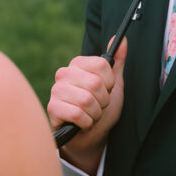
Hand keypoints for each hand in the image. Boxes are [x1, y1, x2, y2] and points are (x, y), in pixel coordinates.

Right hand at [47, 37, 126, 172]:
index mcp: (78, 64)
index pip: (102, 64)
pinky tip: (82, 123)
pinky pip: (77, 114)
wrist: (91, 135)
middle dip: (103, 101)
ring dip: (95, 113)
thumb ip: (118, 62)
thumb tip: (123, 40)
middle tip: (97, 106)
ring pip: (87, 100)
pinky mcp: (52, 108)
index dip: (110, 82)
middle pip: (95, 83)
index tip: (106, 90)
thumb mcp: (114, 85)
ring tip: (90, 115)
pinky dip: (86, 123)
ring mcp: (56, 91)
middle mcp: (64, 74)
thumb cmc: (101, 107)